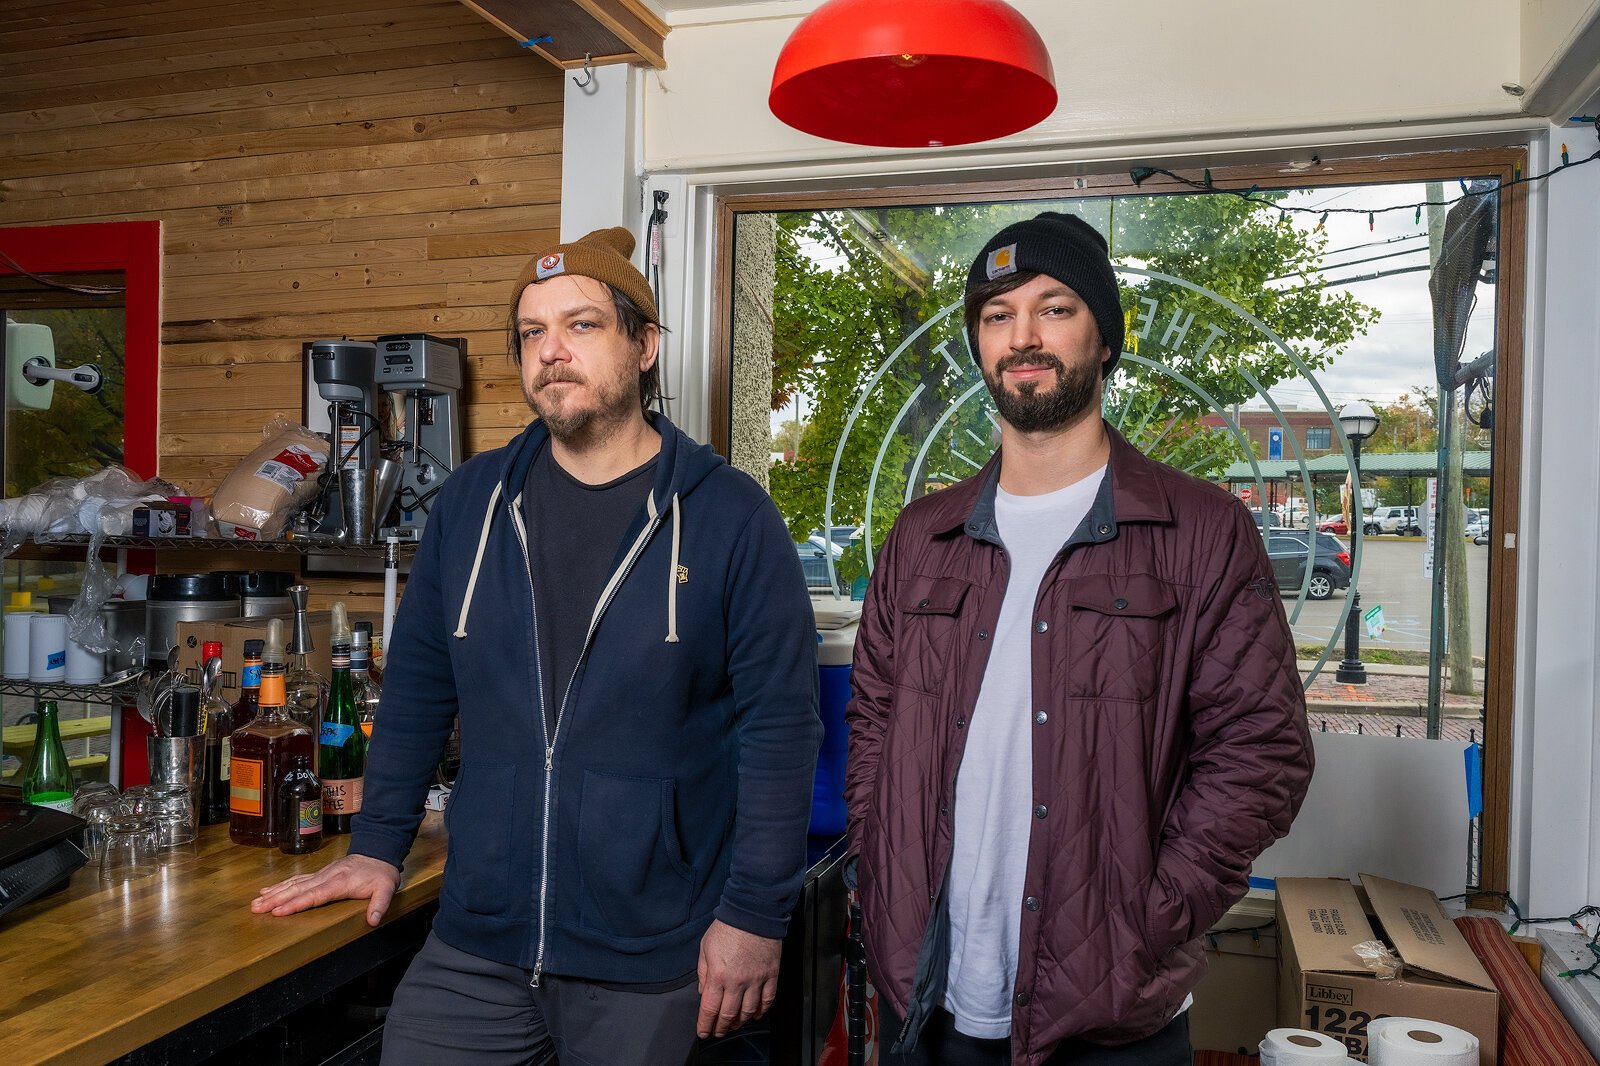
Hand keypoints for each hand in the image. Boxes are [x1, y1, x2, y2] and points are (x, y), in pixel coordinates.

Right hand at [250, 853, 400, 926]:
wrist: (379, 851)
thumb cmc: (381, 873)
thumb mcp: (386, 888)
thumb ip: (379, 905)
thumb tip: (372, 921)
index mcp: (339, 883)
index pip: (313, 896)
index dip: (295, 904)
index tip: (277, 911)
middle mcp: (326, 877)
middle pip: (297, 889)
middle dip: (276, 899)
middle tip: (256, 908)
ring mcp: (321, 874)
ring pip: (293, 884)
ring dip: (274, 893)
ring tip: (255, 902)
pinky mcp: (319, 874)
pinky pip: (297, 879)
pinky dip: (281, 885)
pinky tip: (268, 890)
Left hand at [696, 919, 781, 1038]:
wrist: (753, 912)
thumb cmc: (727, 927)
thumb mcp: (705, 948)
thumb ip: (703, 972)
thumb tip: (703, 992)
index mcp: (717, 975)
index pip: (709, 1008)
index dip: (705, 1024)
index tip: (703, 1032)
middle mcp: (737, 981)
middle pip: (729, 1014)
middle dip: (721, 1028)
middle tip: (718, 1032)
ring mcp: (756, 980)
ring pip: (748, 1011)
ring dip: (740, 1021)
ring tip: (735, 1024)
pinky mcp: (771, 975)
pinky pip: (768, 1000)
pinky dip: (761, 1011)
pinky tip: (755, 1014)